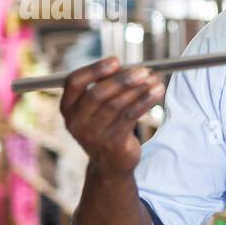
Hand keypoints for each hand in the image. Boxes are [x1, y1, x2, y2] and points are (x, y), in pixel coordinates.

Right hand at [60, 57, 164, 176]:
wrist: (110, 164)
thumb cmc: (107, 126)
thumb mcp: (99, 108)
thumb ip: (108, 87)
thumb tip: (135, 68)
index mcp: (67, 108)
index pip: (74, 82)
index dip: (94, 69)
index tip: (116, 60)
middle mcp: (76, 122)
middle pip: (97, 93)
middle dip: (122, 79)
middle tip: (144, 70)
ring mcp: (93, 134)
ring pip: (117, 105)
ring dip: (138, 89)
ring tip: (155, 79)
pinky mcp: (112, 143)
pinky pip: (130, 117)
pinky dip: (145, 101)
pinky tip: (158, 92)